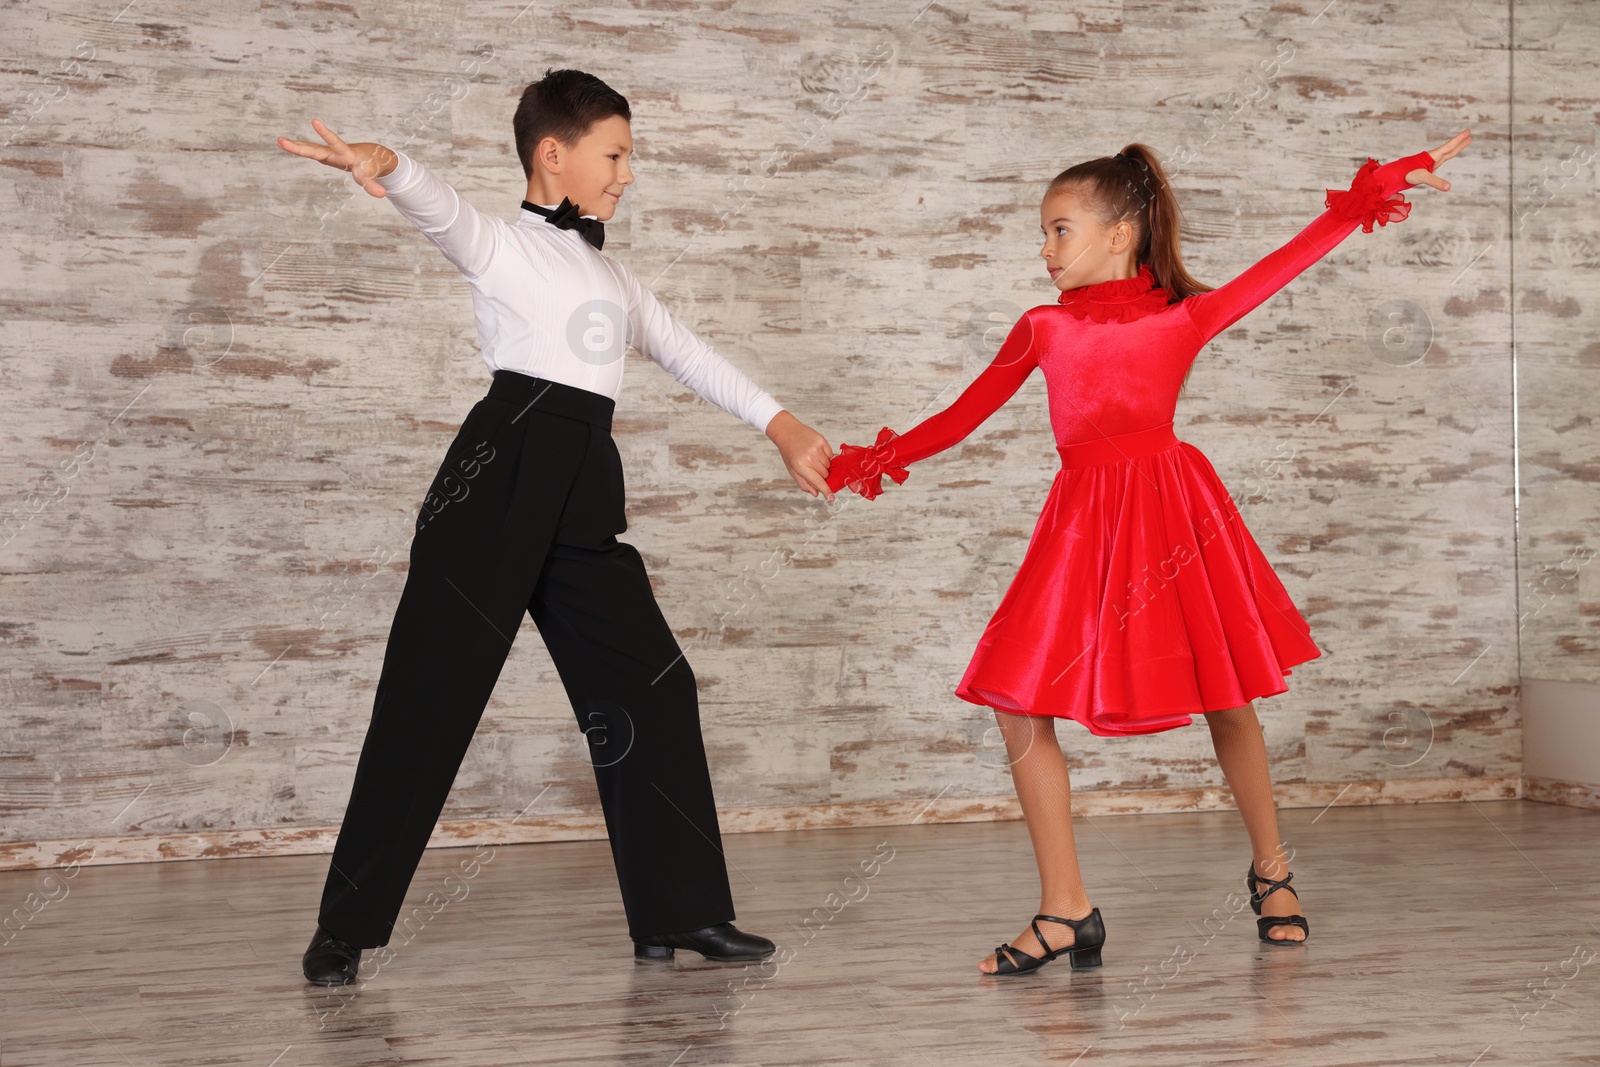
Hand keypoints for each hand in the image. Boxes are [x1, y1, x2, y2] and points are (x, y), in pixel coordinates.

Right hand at [276, 118, 396, 197]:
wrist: (370, 155)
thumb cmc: (370, 165)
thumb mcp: (371, 176)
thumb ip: (373, 184)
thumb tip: (382, 195)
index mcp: (345, 153)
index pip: (335, 143)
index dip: (325, 133)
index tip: (314, 121)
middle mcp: (333, 151)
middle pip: (314, 148)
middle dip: (298, 146)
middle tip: (281, 140)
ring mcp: (327, 153)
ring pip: (309, 148)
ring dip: (295, 146)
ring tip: (279, 141)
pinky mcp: (324, 155)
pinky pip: (309, 150)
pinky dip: (298, 148)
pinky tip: (284, 144)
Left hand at [765, 411, 834, 500]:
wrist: (788, 432)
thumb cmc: (790, 453)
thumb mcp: (793, 470)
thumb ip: (804, 483)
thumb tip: (816, 493)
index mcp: (801, 466)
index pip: (818, 481)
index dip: (826, 490)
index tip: (831, 498)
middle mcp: (809, 457)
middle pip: (825, 474)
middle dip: (821, 474)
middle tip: (813, 468)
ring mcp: (816, 448)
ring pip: (829, 465)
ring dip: (824, 465)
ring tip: (814, 458)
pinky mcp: (822, 441)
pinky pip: (831, 454)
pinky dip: (826, 455)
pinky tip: (817, 451)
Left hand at [1408, 128, 1470, 190]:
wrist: (1394, 176)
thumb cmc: (1407, 175)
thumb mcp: (1422, 178)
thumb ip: (1436, 182)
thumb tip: (1448, 187)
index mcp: (1433, 157)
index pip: (1449, 147)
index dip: (1459, 140)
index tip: (1468, 131)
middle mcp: (1433, 158)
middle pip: (1450, 149)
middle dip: (1460, 142)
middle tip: (1469, 134)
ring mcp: (1430, 162)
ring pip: (1446, 153)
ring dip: (1456, 148)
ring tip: (1464, 142)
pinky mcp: (1427, 167)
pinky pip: (1441, 159)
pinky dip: (1448, 155)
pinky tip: (1447, 156)